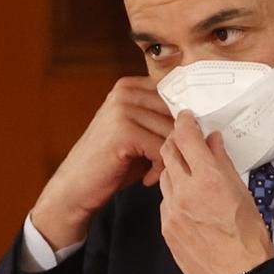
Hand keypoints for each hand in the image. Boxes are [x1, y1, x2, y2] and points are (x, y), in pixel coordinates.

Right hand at [31, 77, 174, 248]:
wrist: (76, 187)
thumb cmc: (110, 163)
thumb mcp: (137, 133)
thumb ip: (159, 120)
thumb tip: (197, 119)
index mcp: (128, 86)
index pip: (174, 96)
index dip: (182, 122)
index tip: (180, 145)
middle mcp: (125, 92)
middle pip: (175, 114)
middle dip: (178, 143)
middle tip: (169, 163)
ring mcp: (122, 109)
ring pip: (170, 132)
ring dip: (169, 158)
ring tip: (156, 173)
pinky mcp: (123, 131)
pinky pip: (160, 148)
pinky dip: (160, 168)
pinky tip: (148, 178)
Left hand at [158, 112, 273, 273]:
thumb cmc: (247, 236)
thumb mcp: (241, 192)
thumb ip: (223, 162)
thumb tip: (212, 140)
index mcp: (208, 179)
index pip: (186, 137)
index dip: (184, 122)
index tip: (186, 117)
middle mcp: (185, 192)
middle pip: (168, 153)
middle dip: (175, 142)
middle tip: (185, 140)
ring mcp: (172, 211)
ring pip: (165, 178)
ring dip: (174, 169)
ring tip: (189, 173)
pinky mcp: (166, 229)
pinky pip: (165, 202)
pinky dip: (174, 195)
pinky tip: (188, 201)